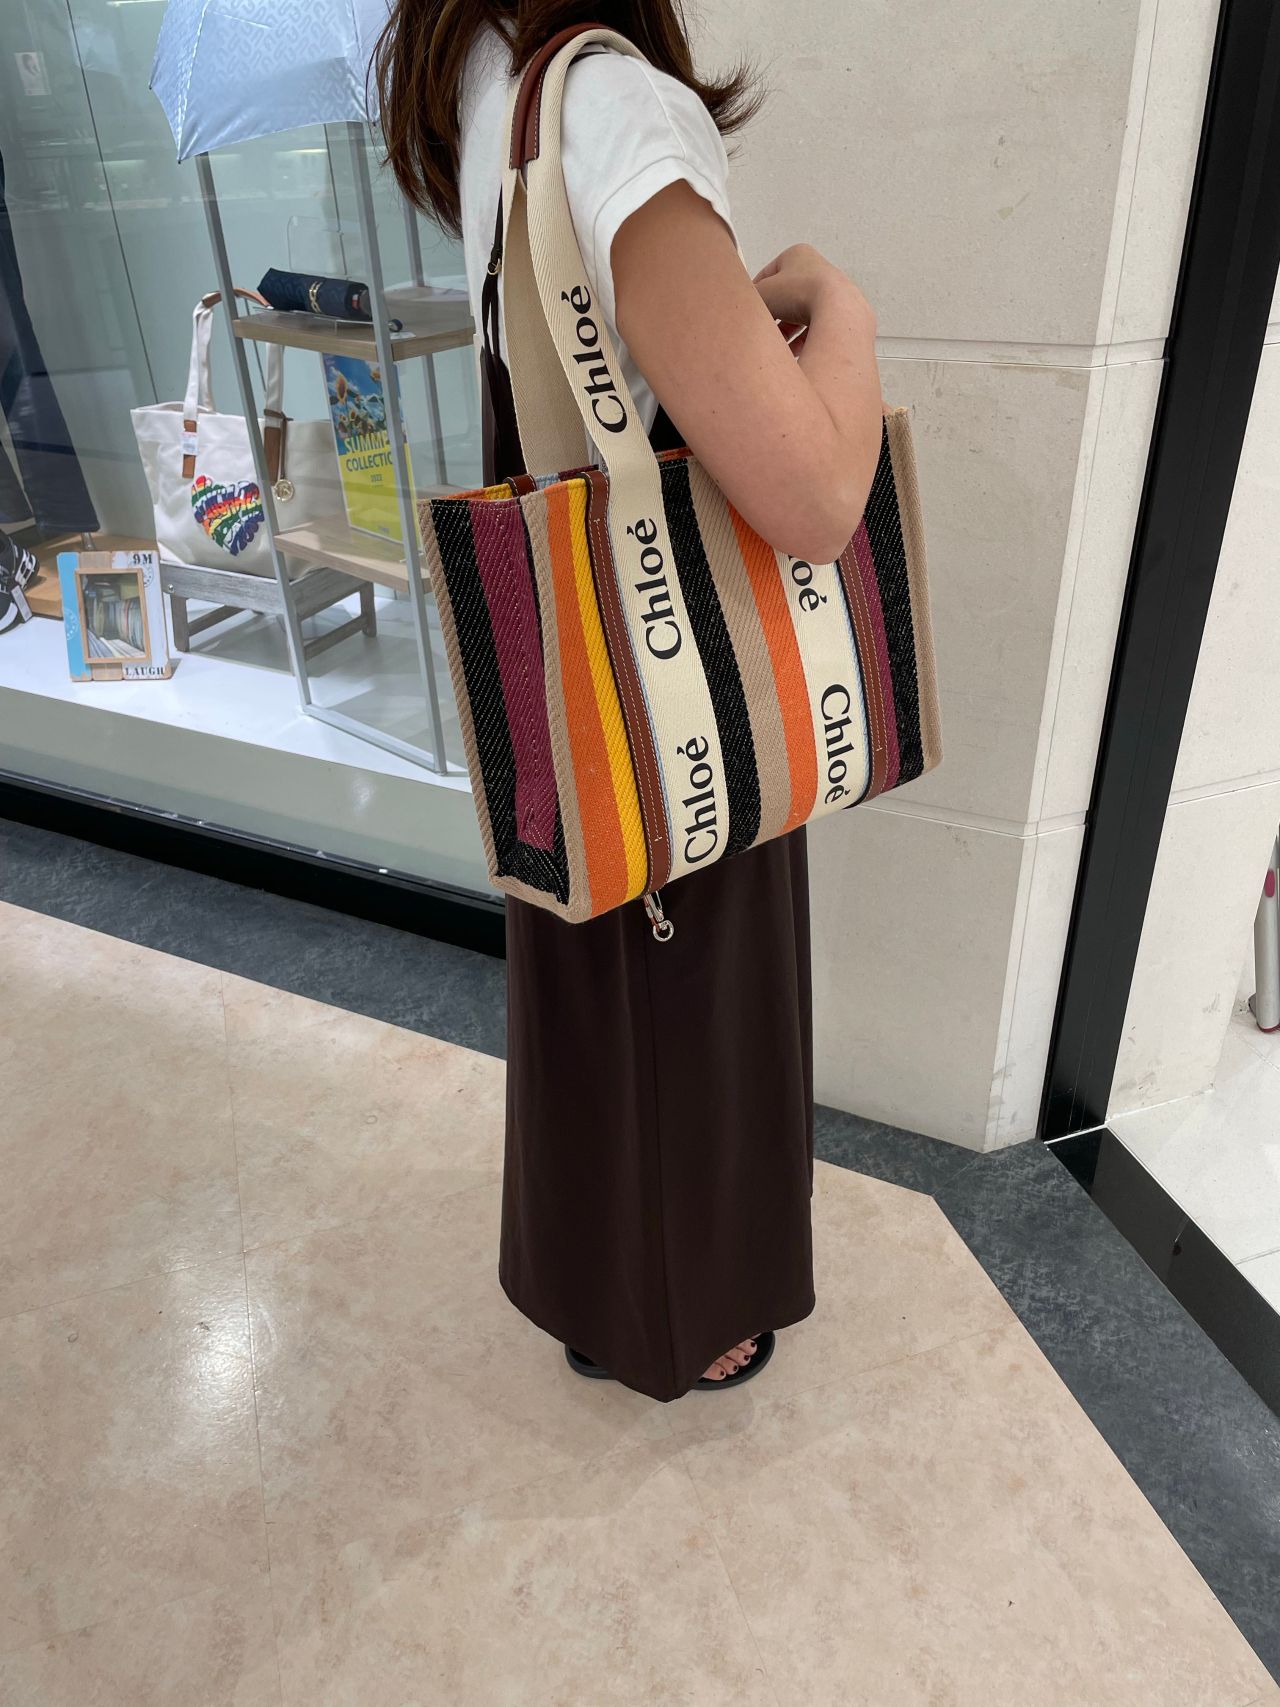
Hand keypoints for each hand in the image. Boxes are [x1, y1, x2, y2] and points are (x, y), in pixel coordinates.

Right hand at [754, 244, 875, 343]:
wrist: (838, 312)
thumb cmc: (800, 293)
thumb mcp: (762, 293)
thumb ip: (748, 298)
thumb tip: (741, 310)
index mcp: (797, 255)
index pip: (767, 275)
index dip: (755, 295)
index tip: (748, 311)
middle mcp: (817, 270)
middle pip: (785, 298)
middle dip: (772, 317)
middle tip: (762, 331)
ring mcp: (831, 294)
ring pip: (799, 316)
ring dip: (785, 332)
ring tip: (776, 346)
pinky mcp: (840, 316)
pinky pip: (815, 330)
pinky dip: (802, 341)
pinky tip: (792, 353)